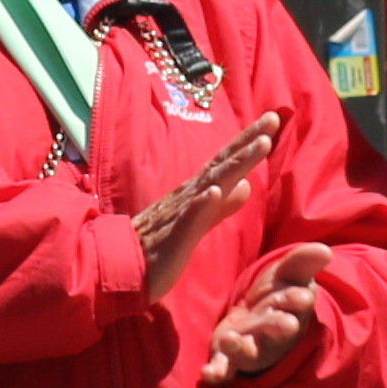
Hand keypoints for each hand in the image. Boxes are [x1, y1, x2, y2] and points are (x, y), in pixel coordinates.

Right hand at [134, 114, 282, 288]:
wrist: (114, 269)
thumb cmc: (155, 247)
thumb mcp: (194, 225)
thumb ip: (220, 207)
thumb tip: (246, 186)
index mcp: (194, 195)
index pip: (225, 164)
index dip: (247, 143)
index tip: (272, 119)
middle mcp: (187, 198)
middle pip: (222, 166)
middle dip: (247, 143)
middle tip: (272, 117)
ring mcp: (178, 217)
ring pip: (210, 185)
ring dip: (235, 164)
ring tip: (259, 143)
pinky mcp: (170, 241)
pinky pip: (186, 221)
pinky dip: (201, 204)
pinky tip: (215, 191)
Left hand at [207, 243, 336, 385]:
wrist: (259, 321)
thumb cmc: (278, 296)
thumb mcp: (288, 275)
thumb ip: (302, 263)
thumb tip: (324, 250)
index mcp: (290, 311)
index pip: (296, 304)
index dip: (298, 300)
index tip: (302, 296)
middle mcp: (272, 334)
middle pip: (276, 331)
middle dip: (279, 326)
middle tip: (287, 324)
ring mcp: (250, 347)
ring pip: (249, 352)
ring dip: (241, 348)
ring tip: (230, 339)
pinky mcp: (228, 357)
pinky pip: (224, 368)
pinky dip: (217, 372)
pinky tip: (208, 373)